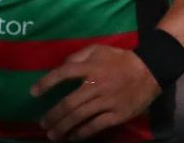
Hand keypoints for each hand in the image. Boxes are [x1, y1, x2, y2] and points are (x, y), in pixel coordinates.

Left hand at [30, 45, 159, 141]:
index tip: (33, 93)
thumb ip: (78, 56)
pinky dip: (82, 133)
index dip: (46, 83)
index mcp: (89, 68)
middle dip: (53, 115)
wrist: (150, 70)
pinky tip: (73, 137)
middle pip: (69, 103)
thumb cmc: (120, 59)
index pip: (62, 74)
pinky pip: (96, 126)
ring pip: (80, 117)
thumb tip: (62, 66)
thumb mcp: (97, 49)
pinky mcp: (117, 114)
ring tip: (52, 134)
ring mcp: (107, 102)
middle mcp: (95, 85)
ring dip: (63, 127)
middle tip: (42, 124)